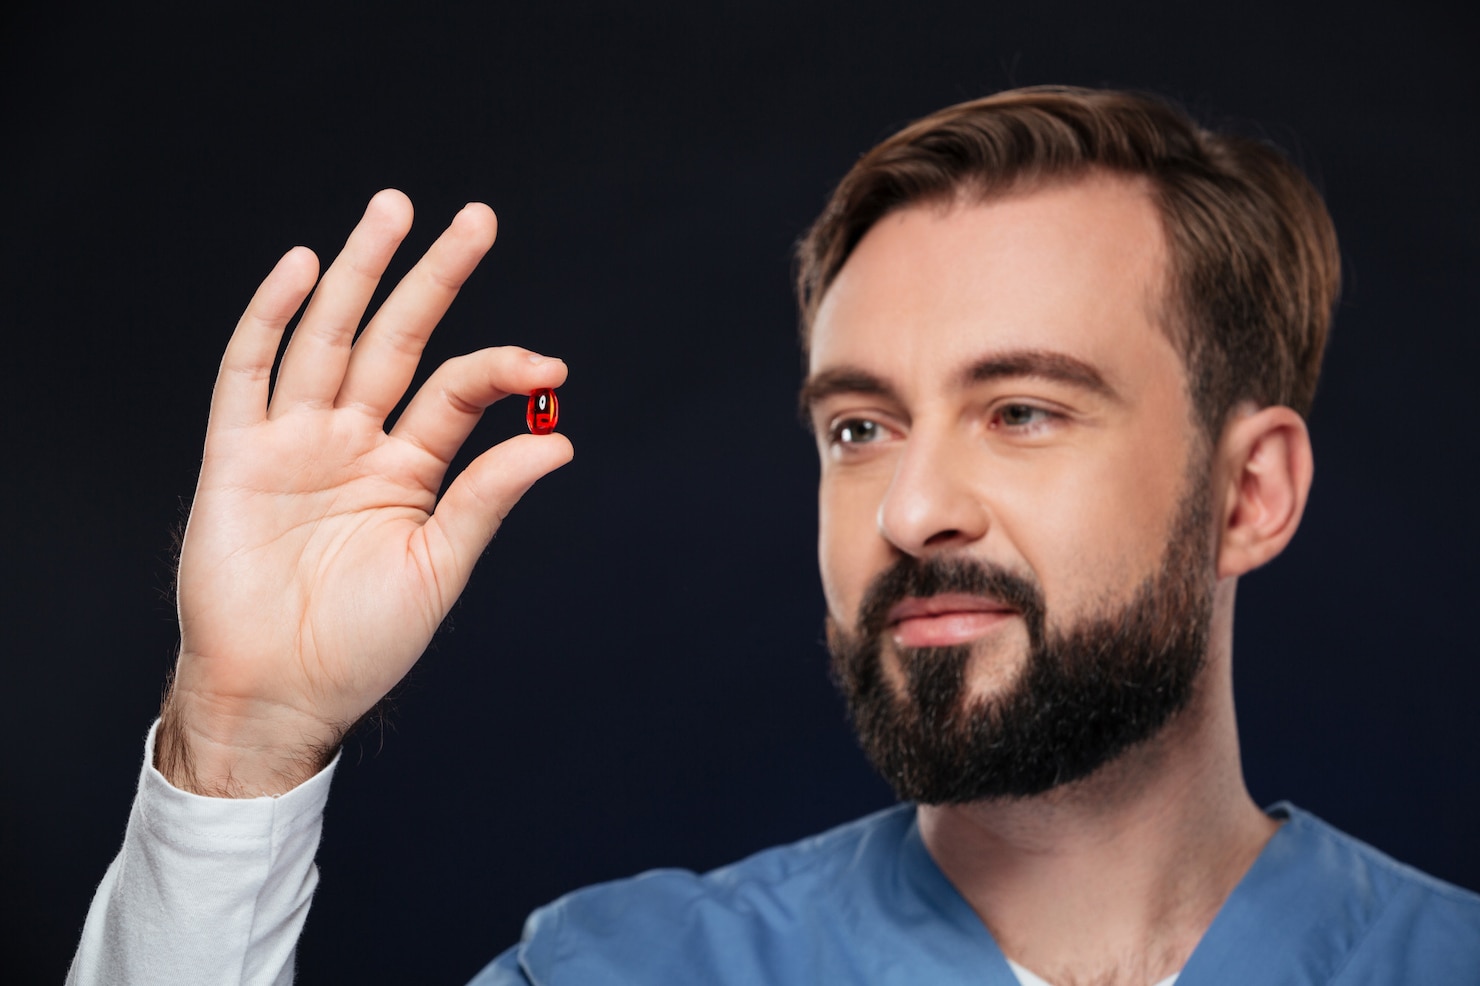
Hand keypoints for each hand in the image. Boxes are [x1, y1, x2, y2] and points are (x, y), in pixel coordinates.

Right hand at [157, 190, 572, 795]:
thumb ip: (487, 498)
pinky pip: (250, 373)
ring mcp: (296, 442)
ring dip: (359, 273)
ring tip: (393, 211)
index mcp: (409, 470)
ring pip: (330, 338)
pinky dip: (270, 319)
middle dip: (432, 277)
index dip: (502, 369)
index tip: (550, 365)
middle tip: (475, 217)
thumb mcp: (439, 569)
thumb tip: (560, 443)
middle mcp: (355, 442)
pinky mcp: (236, 455)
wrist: (279, 693)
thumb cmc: (362, 644)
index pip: (458, 391)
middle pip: (398, 339)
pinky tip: (302, 268)